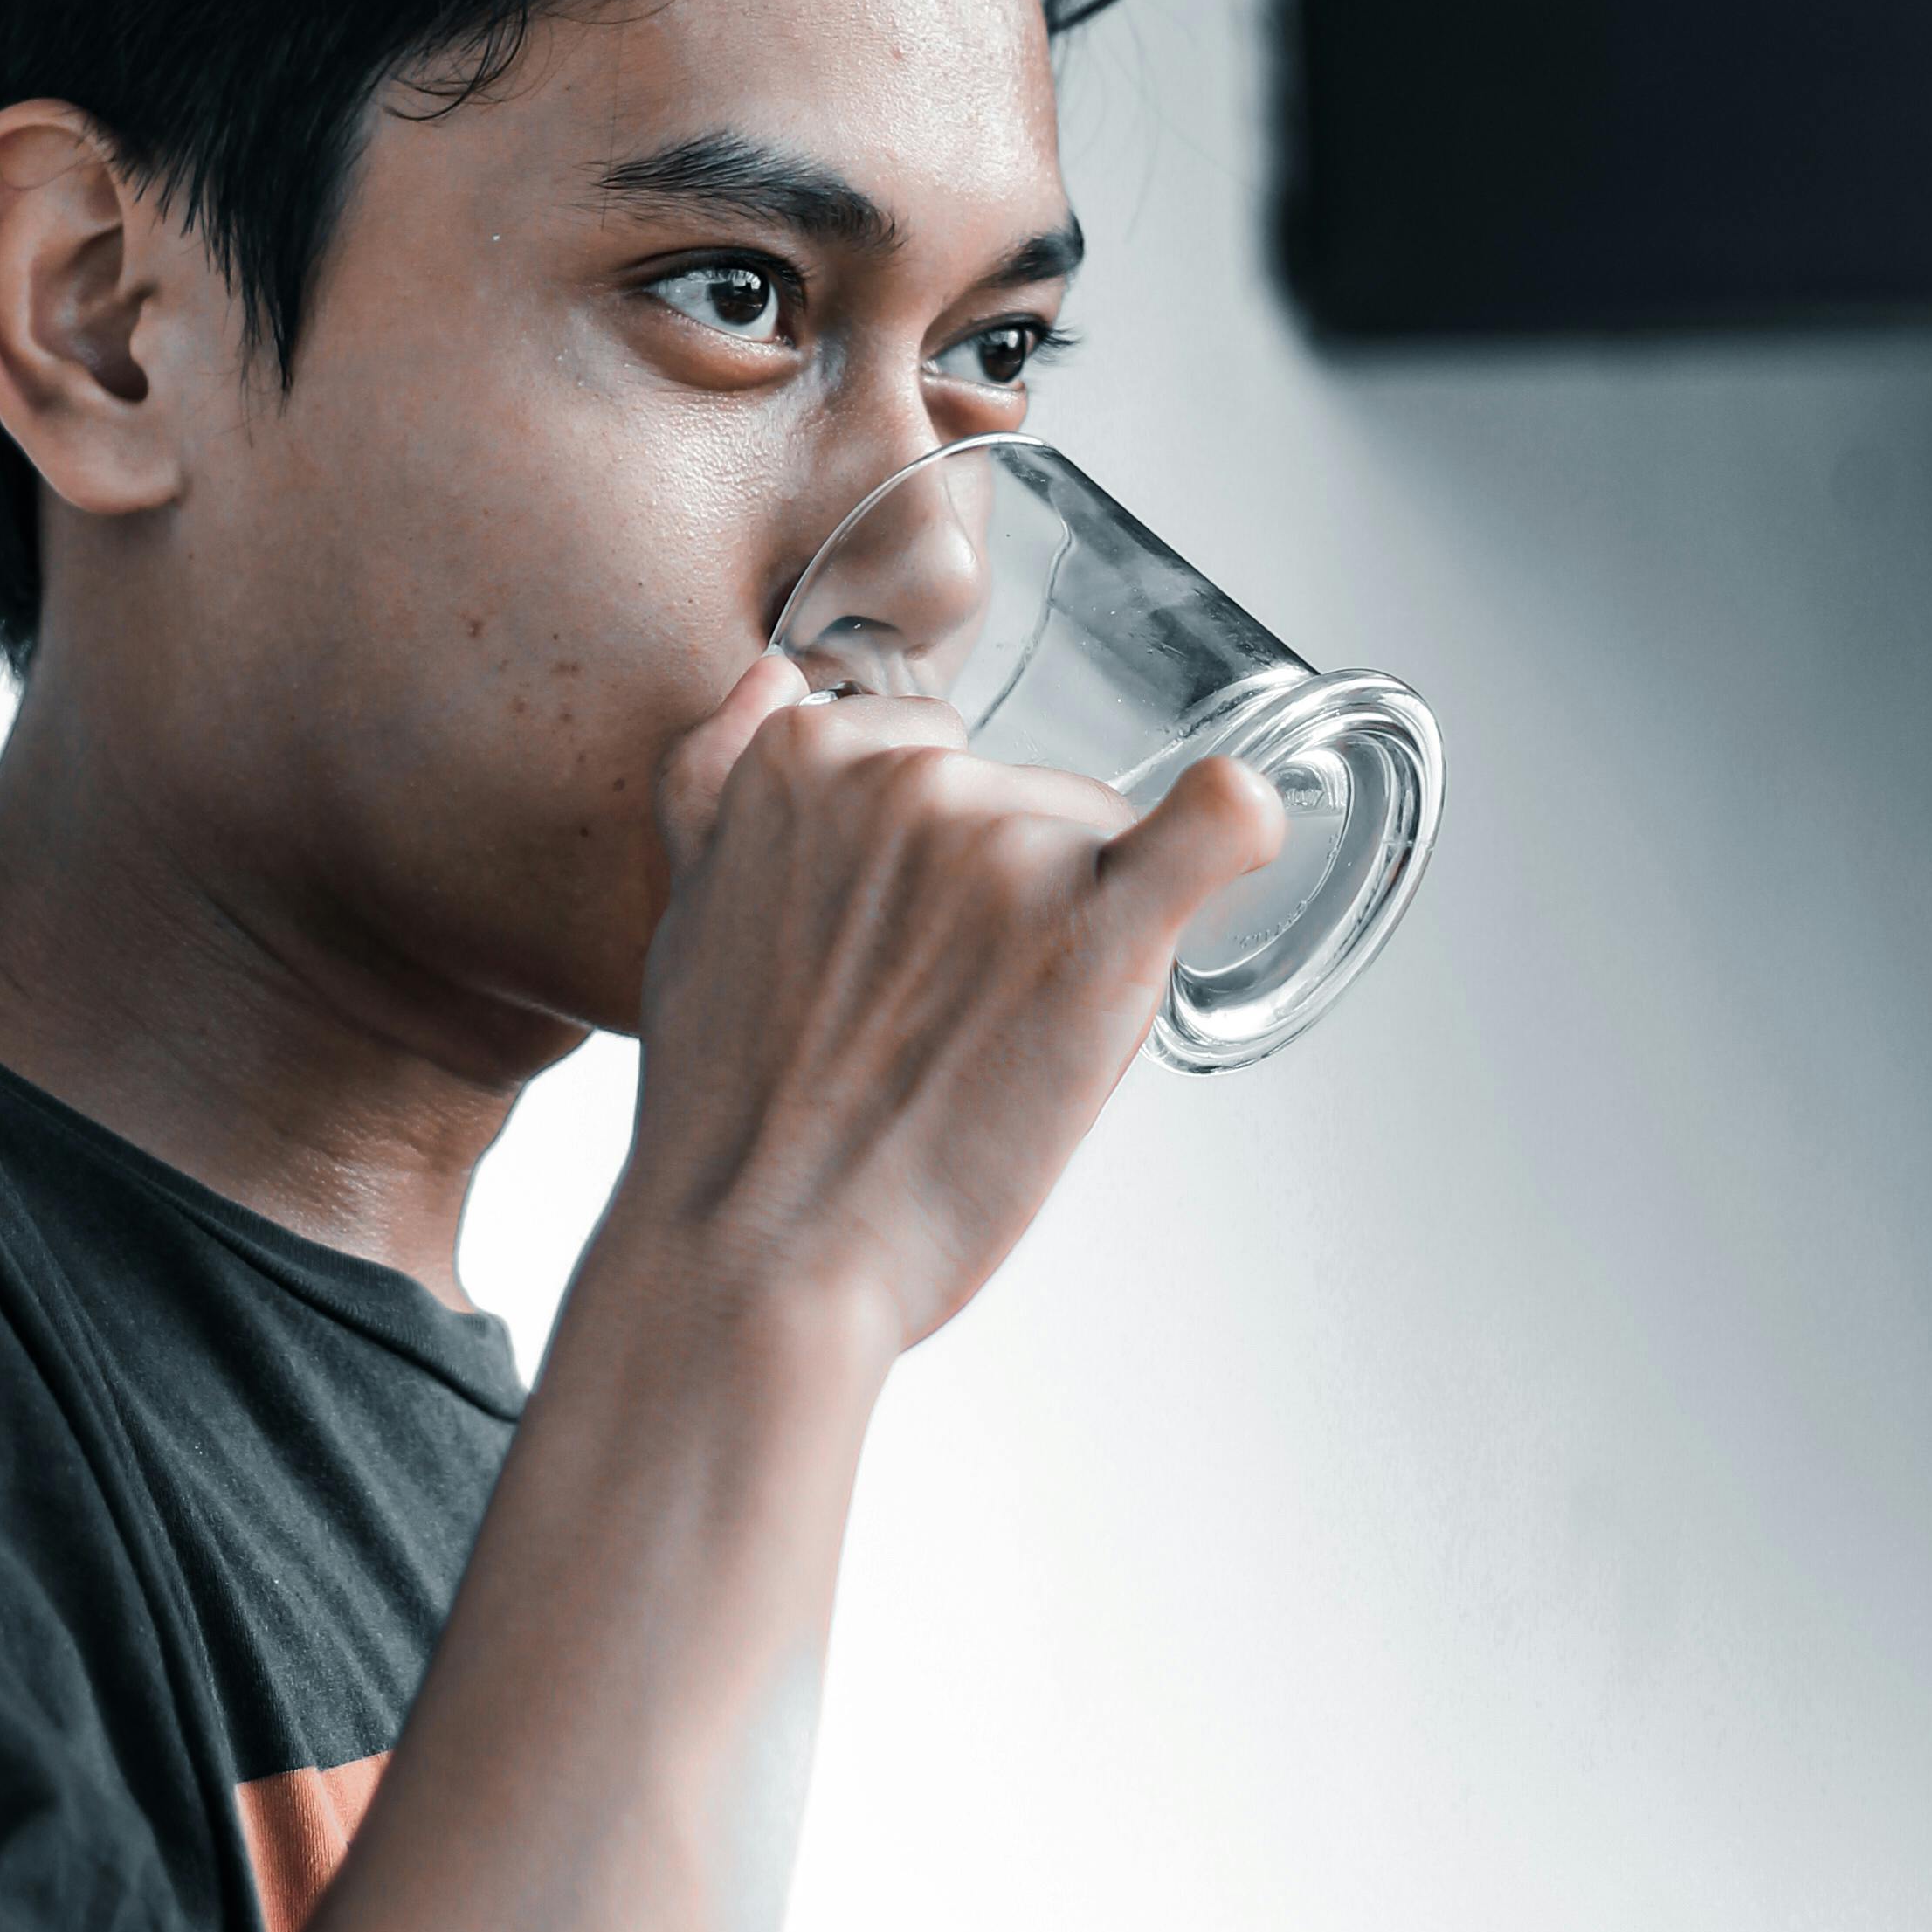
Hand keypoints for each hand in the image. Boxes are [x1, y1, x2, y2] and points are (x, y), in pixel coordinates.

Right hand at [615, 655, 1285, 1354]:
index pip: (934, 756)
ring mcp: (1001, 849)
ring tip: (984, 1044)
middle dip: (1004, 898)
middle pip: (1025, 797)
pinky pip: (1210, 832)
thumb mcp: (687, 910)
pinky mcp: (1093, 936)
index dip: (931, 860)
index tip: (893, 946)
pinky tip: (1244, 821)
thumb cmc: (731, 1112)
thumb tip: (771, 675)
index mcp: (804, 759)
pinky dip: (1236, 825)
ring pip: (1099, 845)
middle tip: (934, 1018)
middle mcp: (906, 778)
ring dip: (1069, 932)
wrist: (760, 1257)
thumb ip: (721, 778)